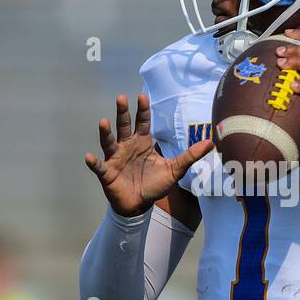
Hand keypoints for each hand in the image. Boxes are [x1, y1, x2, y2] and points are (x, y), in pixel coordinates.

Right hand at [84, 93, 212, 216]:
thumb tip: (211, 143)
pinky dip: (93, 162)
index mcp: (142, 143)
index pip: (143, 122)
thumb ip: (190, 155)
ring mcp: (115, 158)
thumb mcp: (175, 169)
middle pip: (124, 126)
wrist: (140, 205)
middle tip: (121, 97)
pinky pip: (99, 166)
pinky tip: (88, 157)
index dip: (143, 110)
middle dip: (123, 112)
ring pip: (109, 142)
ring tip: (103, 122)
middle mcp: (127, 146)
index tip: (143, 95)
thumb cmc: (155, 184)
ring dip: (105, 132)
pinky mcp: (107, 173)